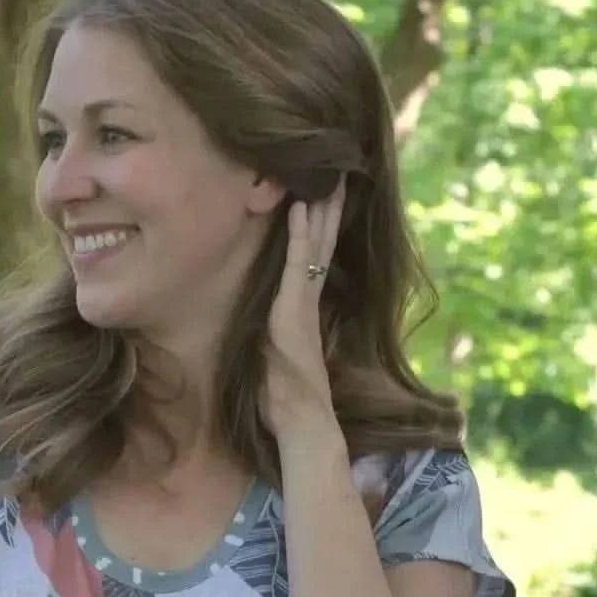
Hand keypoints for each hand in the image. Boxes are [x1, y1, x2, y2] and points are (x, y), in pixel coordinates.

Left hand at [264, 181, 346, 441]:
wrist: (301, 422)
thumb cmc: (283, 400)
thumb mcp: (270, 357)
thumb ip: (269, 335)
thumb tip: (260, 324)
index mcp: (302, 310)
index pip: (313, 259)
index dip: (319, 229)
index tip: (323, 198)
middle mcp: (307, 301)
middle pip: (322, 245)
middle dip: (328, 210)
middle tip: (335, 173)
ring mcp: (302, 304)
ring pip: (315, 247)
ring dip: (319, 210)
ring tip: (325, 177)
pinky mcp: (293, 311)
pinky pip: (298, 265)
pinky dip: (300, 235)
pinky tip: (299, 208)